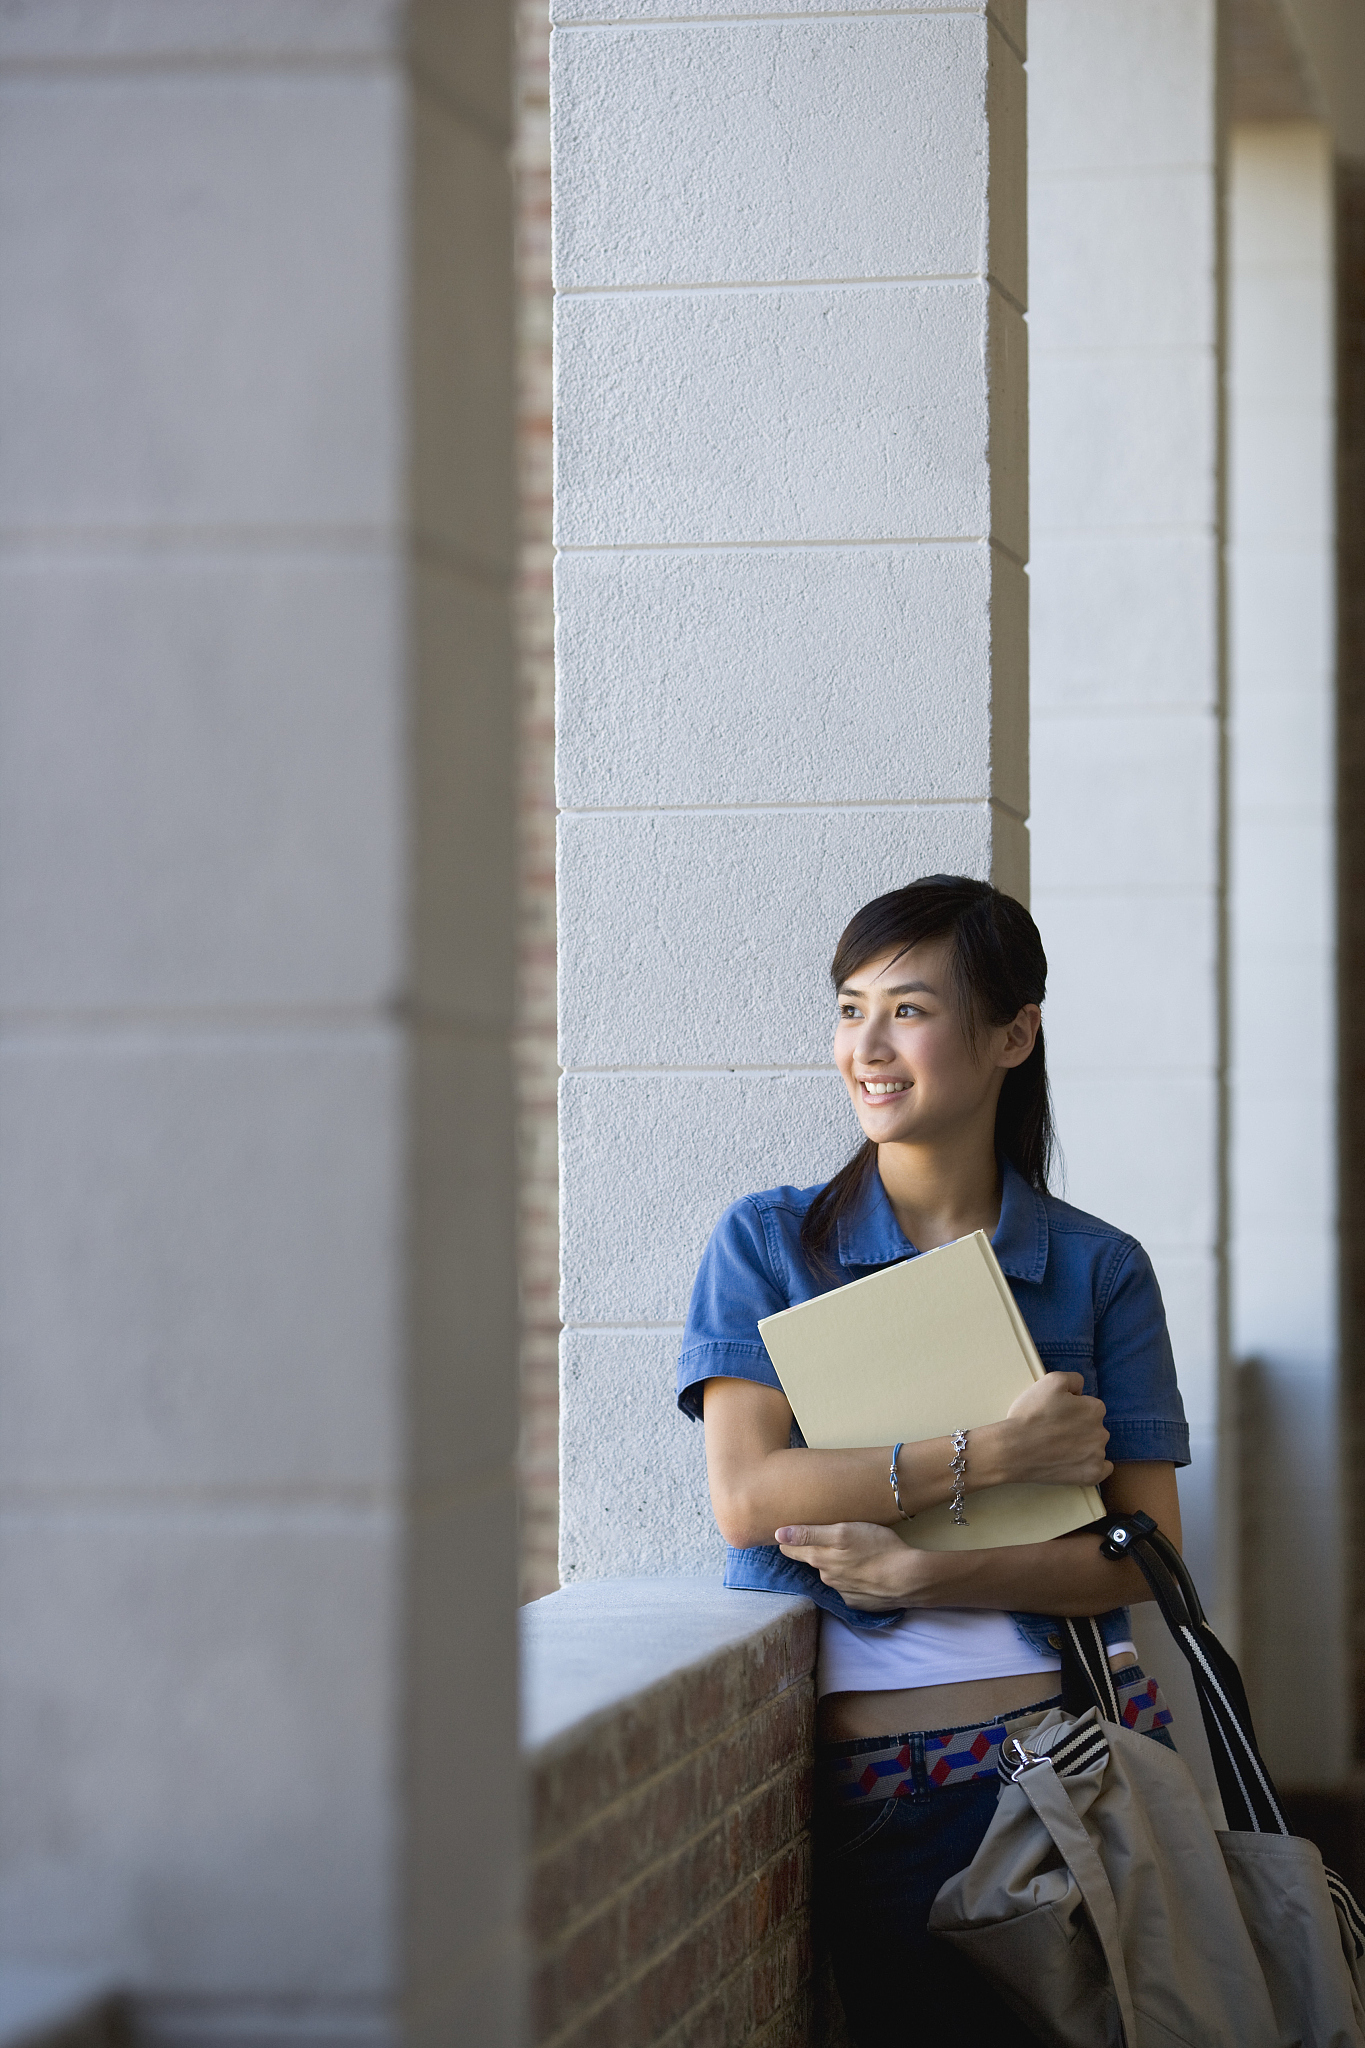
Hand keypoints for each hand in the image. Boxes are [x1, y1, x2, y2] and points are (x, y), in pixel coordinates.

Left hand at [774, 1521, 942, 1609]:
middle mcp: (826, 1577)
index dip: (788, 1540)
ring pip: (831, 1574)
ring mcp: (842, 1592)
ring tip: (851, 1553)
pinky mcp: (858, 1602)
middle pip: (812, 1561)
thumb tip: (778, 1535)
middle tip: (825, 1538)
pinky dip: (852, 1579)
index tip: (784, 1533)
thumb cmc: (877, 1547)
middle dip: (813, 1551)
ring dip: (835, 1565)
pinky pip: (848, 1587)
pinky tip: (866, 1571)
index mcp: (819, 1558)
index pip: (792, 1549)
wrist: (908, 1578)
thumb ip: (810, 1533)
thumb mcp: (843, 1531)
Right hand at [998, 1371, 1111, 1487]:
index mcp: (1095, 1409)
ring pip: (1095, 1447)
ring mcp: (1097, 1456)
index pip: (1090, 1406)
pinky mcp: (1091, 1475)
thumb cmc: (1031, 1414)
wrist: (1014, 1449)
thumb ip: (1073, 1379)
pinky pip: (1103, 1469)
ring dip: (1083, 1446)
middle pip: (1094, 1427)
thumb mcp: (1051, 1380)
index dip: (1072, 1409)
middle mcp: (1102, 1432)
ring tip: (1058, 1448)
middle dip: (1079, 1428)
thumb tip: (1080, 1390)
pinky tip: (1076, 1462)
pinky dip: (1091, 1466)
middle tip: (1055, 1431)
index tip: (1056, 1414)